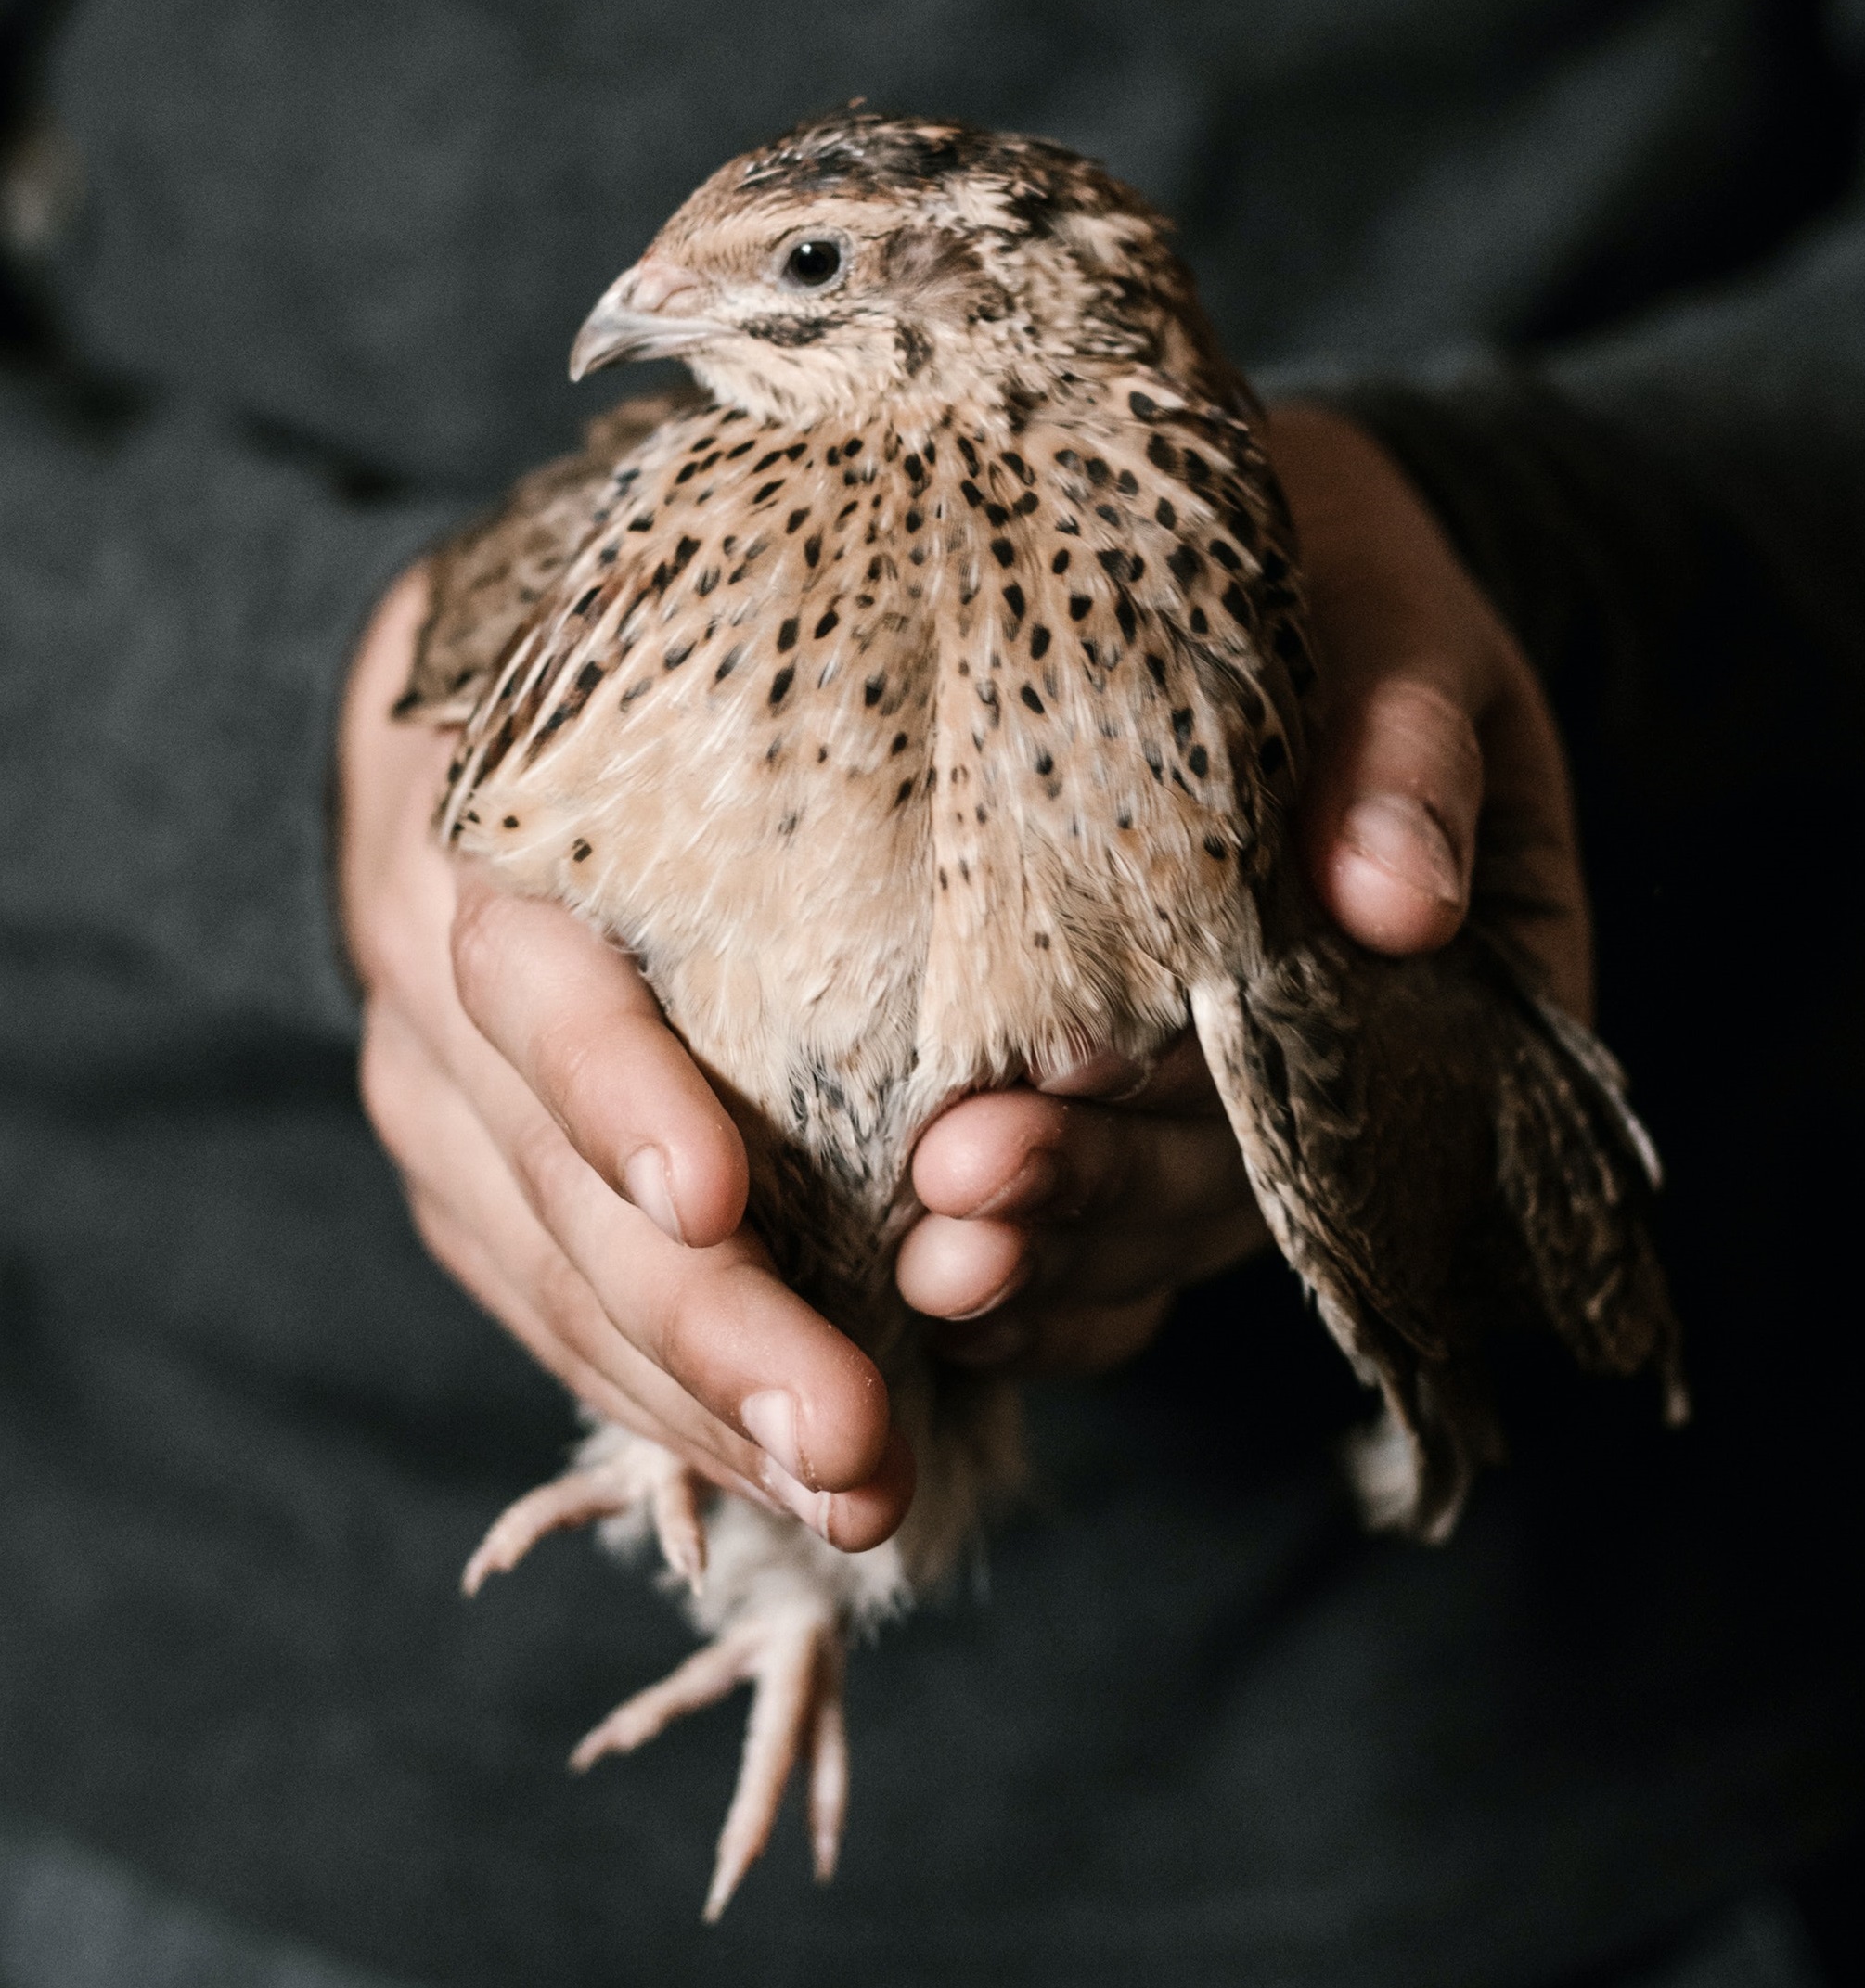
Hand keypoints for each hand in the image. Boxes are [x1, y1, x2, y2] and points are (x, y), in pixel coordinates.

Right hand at [338, 568, 911, 1551]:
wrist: (479, 758)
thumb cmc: (664, 708)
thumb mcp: (713, 696)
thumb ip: (831, 766)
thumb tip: (1097, 834)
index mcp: (505, 852)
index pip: (542, 979)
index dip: (616, 1092)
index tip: (714, 1202)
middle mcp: (442, 993)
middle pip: (560, 1183)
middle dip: (711, 1327)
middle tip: (852, 1443)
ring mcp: (439, 1106)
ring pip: (558, 1287)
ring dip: (706, 1408)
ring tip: (855, 1496)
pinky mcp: (465, 1192)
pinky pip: (555, 1326)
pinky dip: (670, 1408)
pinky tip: (779, 1471)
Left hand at [903, 403, 1589, 1371]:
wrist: (1202, 558)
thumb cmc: (1316, 571)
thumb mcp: (1388, 615)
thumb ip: (1406, 743)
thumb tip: (1404, 904)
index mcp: (1469, 975)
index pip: (1382, 1078)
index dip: (1238, 1102)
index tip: (1079, 1067)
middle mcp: (1356, 1073)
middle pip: (1245, 1178)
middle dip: (1098, 1185)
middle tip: (957, 1172)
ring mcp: (1235, 1113)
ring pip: (1155, 1235)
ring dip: (1043, 1256)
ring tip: (923, 1250)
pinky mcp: (1129, 1124)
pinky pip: (1097, 1249)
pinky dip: (1025, 1285)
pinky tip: (918, 1286)